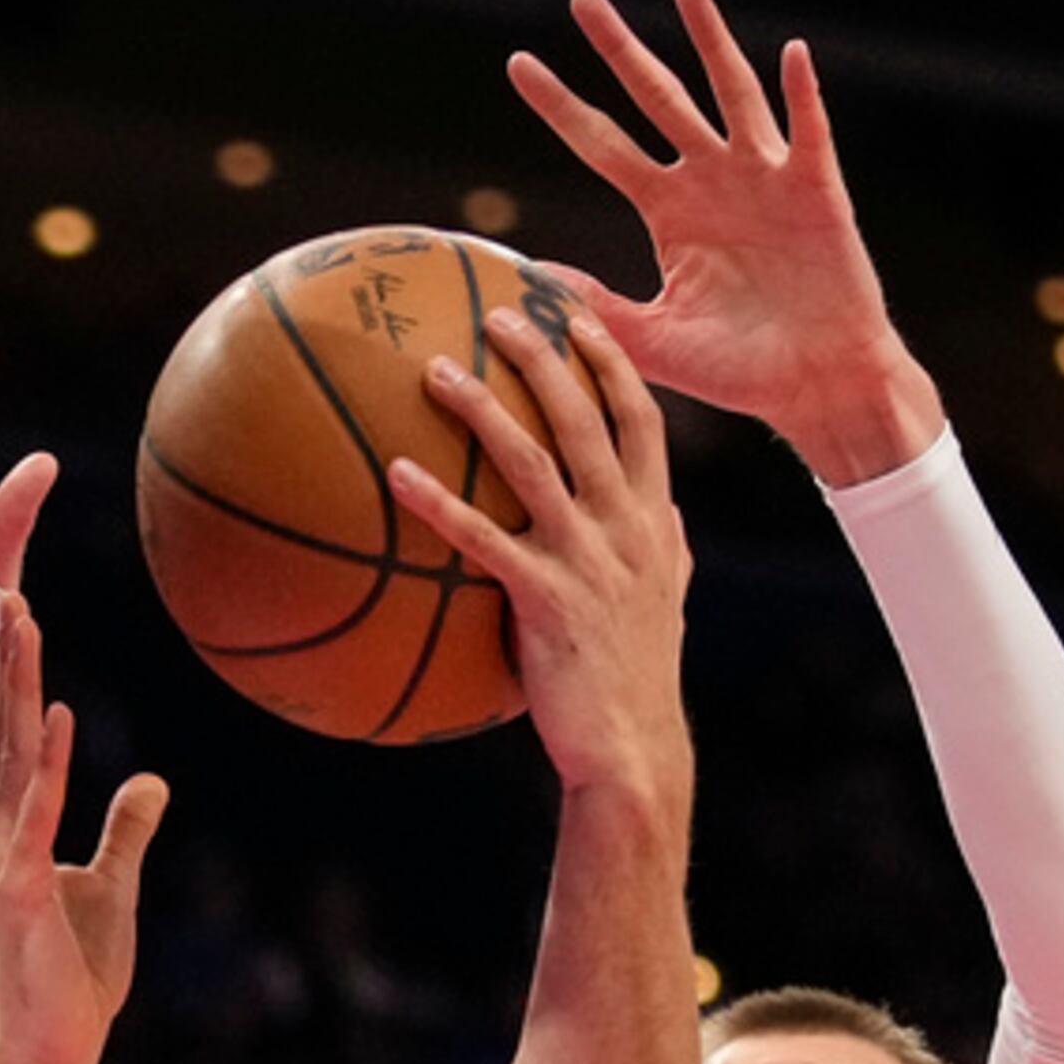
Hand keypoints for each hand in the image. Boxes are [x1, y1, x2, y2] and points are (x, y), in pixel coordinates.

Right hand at [0, 604, 169, 1063]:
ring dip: (19, 687)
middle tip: (5, 593)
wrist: (51, 1049)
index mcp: (4, 839)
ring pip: (12, 757)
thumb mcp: (113, 888)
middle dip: (6, 665)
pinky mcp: (16, 888)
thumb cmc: (76, 980)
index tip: (17, 623)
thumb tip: (151, 782)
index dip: (14, 685)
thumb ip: (126, 832)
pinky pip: (35, 811)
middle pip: (3, 735)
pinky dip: (47, 761)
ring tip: (24, 622)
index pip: (9, 747)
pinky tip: (57, 712)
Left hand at [391, 313, 693, 806]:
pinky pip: (481, 538)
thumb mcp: (668, 602)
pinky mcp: (545, 599)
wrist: (633, 750)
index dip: (611, 362)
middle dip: (544, 357)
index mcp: (654, 520)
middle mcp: (626, 527)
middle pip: (586, 418)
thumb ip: (669, 548)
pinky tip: (395, 474)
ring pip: (532, 462)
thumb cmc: (638, 679)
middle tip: (499, 314)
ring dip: (482, 408)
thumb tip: (668, 512)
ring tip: (434, 371)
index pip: (641, 419)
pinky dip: (438, 502)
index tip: (578, 317)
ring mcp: (587, 560)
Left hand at [511, 0, 943, 485]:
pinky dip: (802, 94)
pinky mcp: (815, 190)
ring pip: (731, 92)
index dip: (562, 107)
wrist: (814, 387)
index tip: (518, 64)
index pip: (602, 146)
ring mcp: (763, 179)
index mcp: (669, 211)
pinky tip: (792, 52)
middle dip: (619, 51)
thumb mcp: (651, 341)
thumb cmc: (739, 370)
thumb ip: (595, 305)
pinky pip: (807, 132)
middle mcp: (711, 180)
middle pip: (657, 99)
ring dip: (711, 40)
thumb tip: (528, 278)